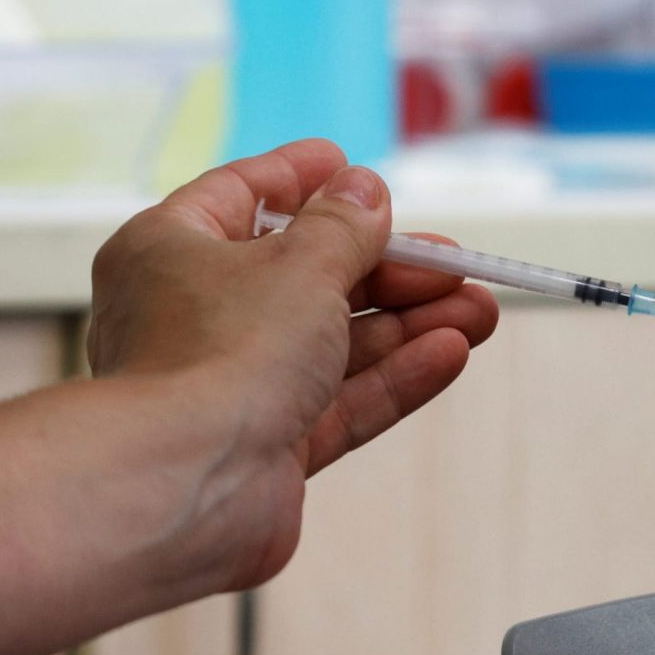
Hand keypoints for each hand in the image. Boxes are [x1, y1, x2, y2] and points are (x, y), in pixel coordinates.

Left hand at [85, 141, 498, 591]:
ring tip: (481, 310)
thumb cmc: (225, 349)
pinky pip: (337, 401)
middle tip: (455, 264)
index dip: (299, 179)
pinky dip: (393, 375)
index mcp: (172, 251)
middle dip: (390, 269)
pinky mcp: (264, 446)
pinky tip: (450, 352)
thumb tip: (363, 191)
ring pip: (332, 341)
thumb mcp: (303, 263)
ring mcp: (230, 385)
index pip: (240, 197)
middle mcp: (194, 316)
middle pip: (306, 276)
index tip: (350, 167)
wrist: (181, 487)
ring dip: (408, 322)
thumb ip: (345, 225)